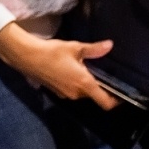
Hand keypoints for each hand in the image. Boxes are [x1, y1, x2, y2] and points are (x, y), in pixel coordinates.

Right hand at [0, 24, 117, 108]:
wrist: (26, 57)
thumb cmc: (52, 52)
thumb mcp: (74, 48)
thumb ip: (94, 49)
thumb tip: (110, 45)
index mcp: (84, 84)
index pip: (106, 102)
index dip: (116, 101)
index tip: (122, 93)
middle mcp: (76, 93)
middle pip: (94, 96)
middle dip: (99, 87)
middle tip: (100, 71)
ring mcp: (65, 94)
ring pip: (82, 93)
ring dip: (85, 84)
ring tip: (84, 68)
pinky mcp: (57, 92)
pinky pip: (72, 91)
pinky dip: (75, 84)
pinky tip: (70, 71)